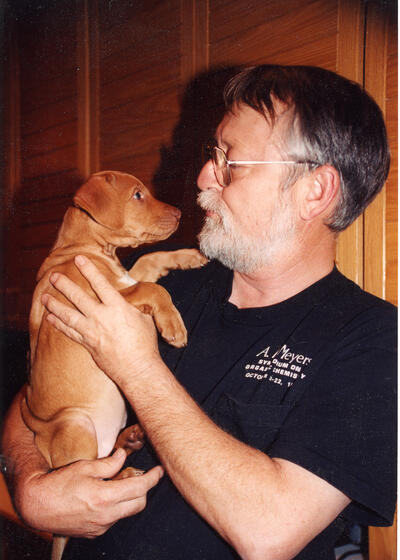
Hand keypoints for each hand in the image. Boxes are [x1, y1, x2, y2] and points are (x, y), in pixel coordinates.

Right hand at [17, 448, 162, 537]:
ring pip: (127, 512)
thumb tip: (123, 456)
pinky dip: (116, 507)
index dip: (153, 478)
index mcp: (105, 497)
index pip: (140, 487)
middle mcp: (106, 515)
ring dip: (129, 498)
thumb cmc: (59, 484)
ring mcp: (100, 527)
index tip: (160, 470)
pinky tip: (105, 497)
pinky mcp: (94, 533)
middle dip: (145, 490)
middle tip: (141, 476)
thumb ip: (108, 463)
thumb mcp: (85, 467)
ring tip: (117, 484)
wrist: (37, 506)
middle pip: (139, 504)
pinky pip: (114, 519)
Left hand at [42, 255, 161, 387]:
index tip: (79, 258)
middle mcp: (102, 318)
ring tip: (44, 296)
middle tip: (53, 276)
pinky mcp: (87, 344)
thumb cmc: (145, 343)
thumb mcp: (144, 317)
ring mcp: (92, 332)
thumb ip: (132, 305)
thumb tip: (128, 296)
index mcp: (118, 308)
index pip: (100, 284)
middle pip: (78, 297)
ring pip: (68, 315)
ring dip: (55, 305)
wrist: (138, 370)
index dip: (89, 270)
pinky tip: (50, 318)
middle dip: (64, 285)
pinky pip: (69, 332)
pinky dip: (58, 324)